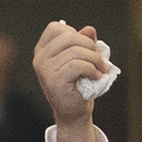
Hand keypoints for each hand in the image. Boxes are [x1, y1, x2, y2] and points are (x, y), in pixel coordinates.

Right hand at [32, 20, 106, 141]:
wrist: (73, 113)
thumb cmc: (78, 85)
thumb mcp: (82, 59)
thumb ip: (84, 43)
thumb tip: (90, 29)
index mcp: (42, 50)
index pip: (56, 28)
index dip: (75, 34)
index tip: (86, 49)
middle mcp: (39, 58)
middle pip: (68, 37)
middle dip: (90, 46)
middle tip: (101, 61)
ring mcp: (44, 70)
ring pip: (75, 51)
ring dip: (95, 60)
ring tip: (101, 70)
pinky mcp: (53, 81)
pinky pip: (77, 65)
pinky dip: (92, 70)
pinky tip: (96, 77)